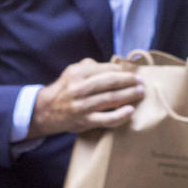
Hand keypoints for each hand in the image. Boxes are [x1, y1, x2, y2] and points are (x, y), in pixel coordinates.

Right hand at [29, 58, 144, 137]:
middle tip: (141, 81)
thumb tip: (113, 65)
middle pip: (109, 82)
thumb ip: (90, 66)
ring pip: (110, 99)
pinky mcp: (85, 121)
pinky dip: (120, 115)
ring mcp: (82, 106)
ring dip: (129, 95)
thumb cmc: (65, 89)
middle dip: (128, 81)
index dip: (121, 70)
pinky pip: (107, 119)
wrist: (46, 111)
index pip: (104, 69)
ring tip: (140, 92)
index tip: (132, 71)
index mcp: (76, 74)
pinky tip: (130, 111)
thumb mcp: (71, 72)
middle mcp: (79, 89)